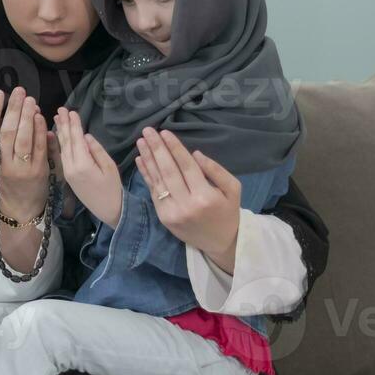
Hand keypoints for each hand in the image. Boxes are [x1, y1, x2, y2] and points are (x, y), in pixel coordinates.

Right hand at [0, 86, 51, 221]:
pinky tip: (40, 117)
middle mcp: (2, 165)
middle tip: (19, 91)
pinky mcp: (39, 171)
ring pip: (23, 139)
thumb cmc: (5, 178)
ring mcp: (21, 169)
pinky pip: (39, 147)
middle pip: (7, 133)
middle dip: (13, 109)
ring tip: (30, 100)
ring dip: (27, 117)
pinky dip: (40, 130)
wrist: (20, 206)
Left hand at [54, 108, 121, 227]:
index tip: (72, 111)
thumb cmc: (113, 188)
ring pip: (62, 148)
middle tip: (60, 109)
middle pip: (66, 142)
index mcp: (83, 164)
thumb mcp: (110, 167)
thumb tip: (86, 136)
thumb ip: (97, 150)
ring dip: (60, 132)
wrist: (108, 210)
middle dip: (64, 125)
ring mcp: (68, 172)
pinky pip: (62, 156)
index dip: (74, 124)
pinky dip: (60, 143)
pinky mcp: (67, 176)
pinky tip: (59, 135)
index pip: (77, 139)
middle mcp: (71, 167)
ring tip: (57, 118)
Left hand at [134, 128, 240, 270]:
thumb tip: (195, 154)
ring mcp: (172, 212)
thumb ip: (216, 171)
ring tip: (141, 141)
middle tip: (147, 131)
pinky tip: (140, 160)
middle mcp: (186, 204)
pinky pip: (152, 192)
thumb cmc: (228, 212)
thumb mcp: (233, 190)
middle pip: (168, 171)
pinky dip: (146, 175)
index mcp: (206, 197)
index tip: (165, 132)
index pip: (187, 167)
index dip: (174, 148)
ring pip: (157, 181)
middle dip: (157, 149)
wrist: (219, 243)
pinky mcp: (163, 217)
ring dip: (148, 159)